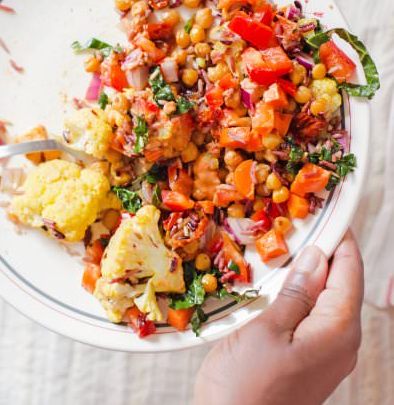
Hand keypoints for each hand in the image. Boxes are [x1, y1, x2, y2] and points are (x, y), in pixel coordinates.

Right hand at [195, 231, 362, 404]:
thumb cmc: (245, 386)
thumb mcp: (267, 329)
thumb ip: (297, 292)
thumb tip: (316, 257)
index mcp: (337, 330)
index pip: (349, 269)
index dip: (339, 237)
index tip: (328, 208)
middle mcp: (342, 341)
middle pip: (343, 282)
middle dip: (324, 251)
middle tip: (298, 224)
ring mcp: (328, 353)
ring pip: (328, 298)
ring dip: (310, 271)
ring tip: (286, 246)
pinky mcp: (312, 358)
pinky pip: (315, 315)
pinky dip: (302, 293)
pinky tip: (280, 283)